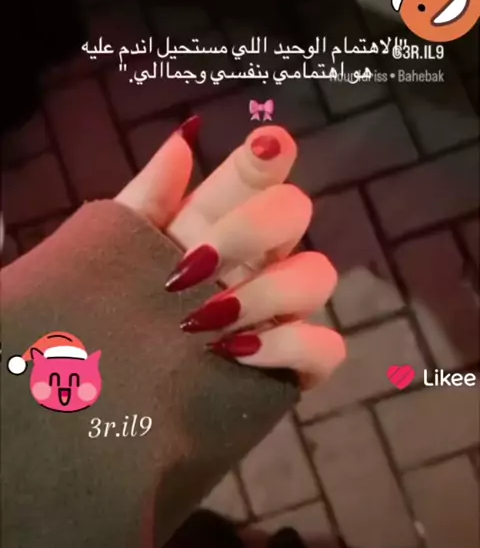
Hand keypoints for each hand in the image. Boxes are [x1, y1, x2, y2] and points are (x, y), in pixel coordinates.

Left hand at [116, 117, 344, 387]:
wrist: (100, 410)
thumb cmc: (105, 324)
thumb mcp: (110, 256)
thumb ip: (147, 199)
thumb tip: (184, 137)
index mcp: (213, 227)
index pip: (254, 176)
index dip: (267, 156)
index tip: (266, 145)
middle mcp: (254, 262)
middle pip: (294, 213)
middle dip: (252, 228)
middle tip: (195, 261)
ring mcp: (278, 314)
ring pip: (317, 274)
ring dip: (267, 291)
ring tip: (207, 320)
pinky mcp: (292, 366)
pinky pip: (326, 345)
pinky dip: (289, 345)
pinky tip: (238, 353)